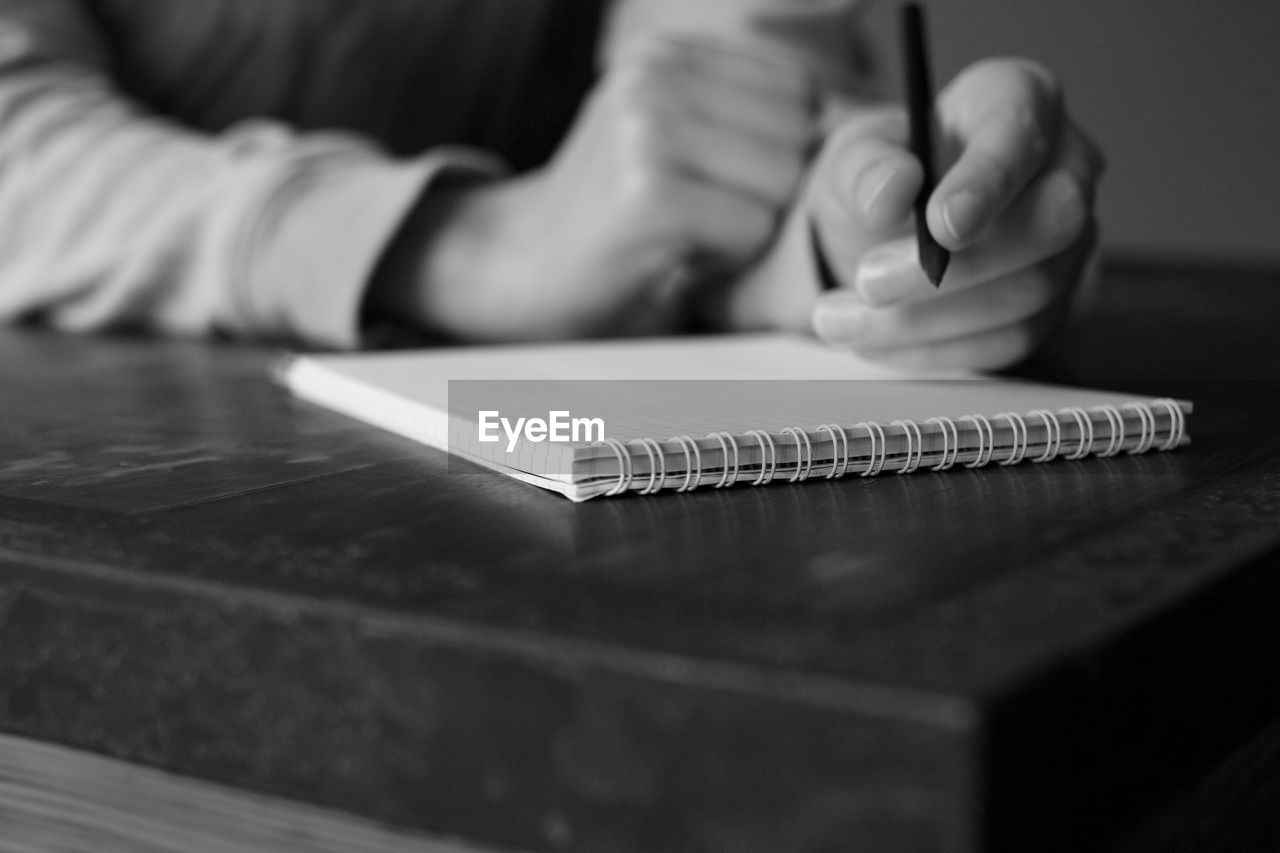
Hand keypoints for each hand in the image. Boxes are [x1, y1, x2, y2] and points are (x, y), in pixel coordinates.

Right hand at [372, 36, 815, 340]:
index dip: (785, 148)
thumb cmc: (613, 218)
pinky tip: (673, 251)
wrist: (516, 269)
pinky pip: (752, 226)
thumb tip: (870, 122)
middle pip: (797, 133)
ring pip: (781, 181)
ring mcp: (649, 127)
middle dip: (767, 189)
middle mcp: (655, 73)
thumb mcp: (673, 139)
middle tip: (700, 213)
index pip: (797, 86)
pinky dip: (725, 255)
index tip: (730, 182)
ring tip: (684, 229)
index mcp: (668, 52)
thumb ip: (747, 116)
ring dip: (747, 224)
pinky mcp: (650, 191)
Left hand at [803, 59, 1103, 369]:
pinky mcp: (1050, 308)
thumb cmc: (883, 172)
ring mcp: (1068, 245)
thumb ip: (866, 166)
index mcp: (1018, 101)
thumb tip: (891, 192)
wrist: (882, 230)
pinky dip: (931, 350)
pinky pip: (1006, 341)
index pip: (1024, 134)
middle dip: (958, 266)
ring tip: (837, 318)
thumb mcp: (854, 155)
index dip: (988, 182)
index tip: (939, 225)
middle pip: (1052, 224)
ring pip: (1028, 294)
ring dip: (925, 319)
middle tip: (869, 283)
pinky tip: (871, 341)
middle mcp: (1064, 170)